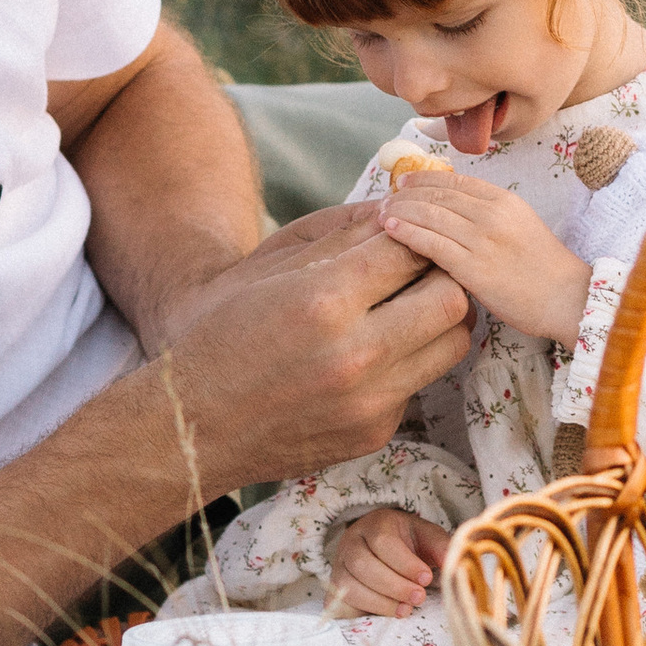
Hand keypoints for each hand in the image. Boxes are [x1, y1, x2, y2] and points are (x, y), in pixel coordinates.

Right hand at [161, 209, 474, 484]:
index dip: (414, 234)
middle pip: (451, 298)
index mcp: (325, 299)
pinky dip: (408, 361)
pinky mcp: (374, 433)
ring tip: (407, 307)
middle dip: (442, 274)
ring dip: (439, 318)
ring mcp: (370, 401)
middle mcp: (356, 354)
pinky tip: (374, 354)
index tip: (407, 234)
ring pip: (452, 344)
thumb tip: (399, 212)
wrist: (193, 424)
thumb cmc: (222, 332)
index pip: (410, 250)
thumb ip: (343, 236)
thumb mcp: (272, 266)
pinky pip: (419, 383)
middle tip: (420, 268)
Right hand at [327, 508, 452, 617]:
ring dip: (381, 601)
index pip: (383, 542)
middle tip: (419, 597)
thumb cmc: (410, 544)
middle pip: (363, 564)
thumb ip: (441, 547)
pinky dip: (368, 609)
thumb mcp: (428, 538)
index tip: (426, 578)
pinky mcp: (336, 587)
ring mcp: (340, 565)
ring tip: (407, 609)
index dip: (405, 563)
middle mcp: (352, 541)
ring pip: (350, 585)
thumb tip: (453, 564)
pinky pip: (343, 601)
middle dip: (394, 585)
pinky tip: (392, 613)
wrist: (385, 551)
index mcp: (376, 524)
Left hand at [374, 169, 592, 346]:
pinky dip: (408, 233)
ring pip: (431, 214)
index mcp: (505, 200)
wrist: (567, 298)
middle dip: (407, 194)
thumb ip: (490, 215)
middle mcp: (492, 214)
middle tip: (387, 199)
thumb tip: (453, 211)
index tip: (405, 182)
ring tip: (383, 214)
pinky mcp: (474, 267)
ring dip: (401, 211)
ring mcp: (483, 239)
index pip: (455, 181)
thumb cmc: (544, 269)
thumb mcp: (521, 226)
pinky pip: (433, 243)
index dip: (425, 179)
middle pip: (438, 194)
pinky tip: (392, 231)